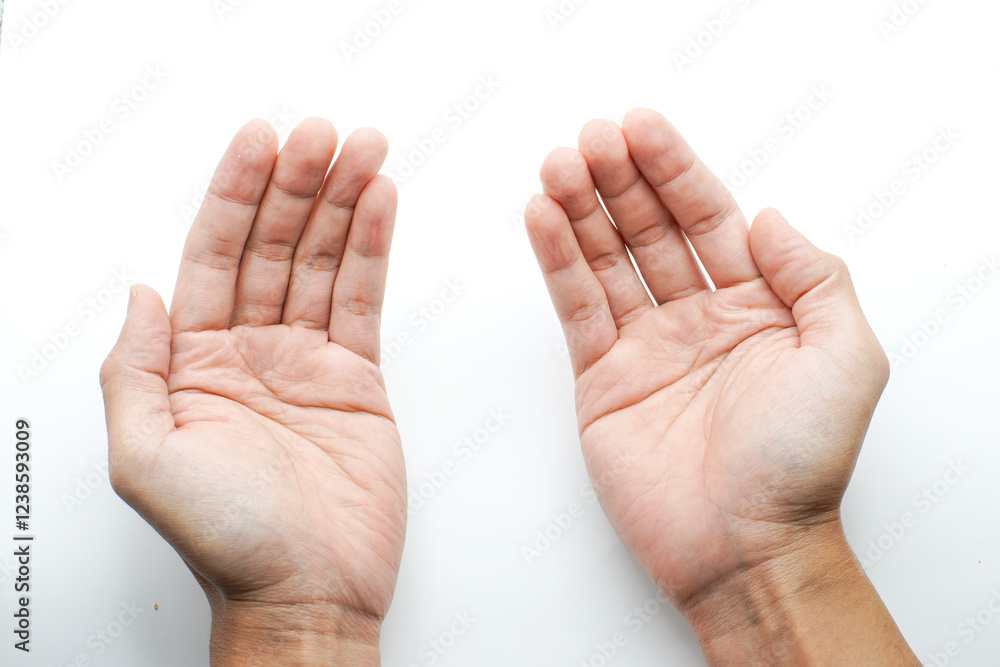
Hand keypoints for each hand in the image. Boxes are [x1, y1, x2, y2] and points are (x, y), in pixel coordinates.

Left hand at [101, 118, 402, 664]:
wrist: (307, 594)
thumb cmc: (225, 541)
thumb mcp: (146, 460)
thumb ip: (134, 370)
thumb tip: (140, 293)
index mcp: (194, 363)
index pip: (215, 255)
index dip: (237, 195)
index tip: (261, 142)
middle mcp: (250, 352)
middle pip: (276, 246)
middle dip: (299, 185)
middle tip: (325, 133)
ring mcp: (307, 361)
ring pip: (325, 263)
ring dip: (343, 204)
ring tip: (364, 151)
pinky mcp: (358, 380)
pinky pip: (366, 301)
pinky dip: (375, 250)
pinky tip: (381, 205)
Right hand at [526, 109, 915, 663]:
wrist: (745, 549)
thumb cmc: (802, 464)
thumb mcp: (846, 358)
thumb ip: (815, 277)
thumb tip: (767, 217)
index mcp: (758, 306)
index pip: (709, 218)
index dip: (675, 169)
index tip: (641, 127)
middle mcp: (699, 318)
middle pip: (651, 230)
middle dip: (620, 180)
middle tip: (590, 139)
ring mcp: (647, 347)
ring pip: (607, 260)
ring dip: (581, 209)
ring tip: (557, 165)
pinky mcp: (602, 379)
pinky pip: (577, 308)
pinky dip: (557, 262)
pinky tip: (542, 218)